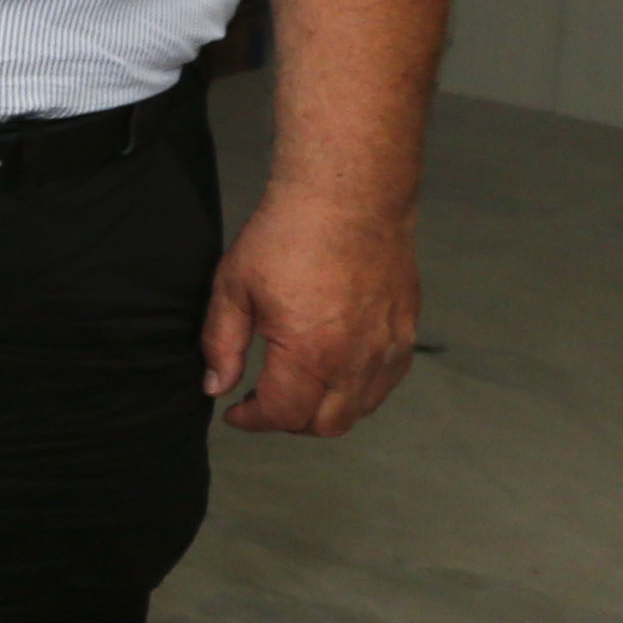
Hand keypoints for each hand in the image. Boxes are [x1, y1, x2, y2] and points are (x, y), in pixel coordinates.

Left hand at [203, 190, 419, 434]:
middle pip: (326, 425)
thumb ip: (221, 344)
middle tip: (264, 402)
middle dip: (289, 422)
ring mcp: (388, 346)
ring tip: (297, 386)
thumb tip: (216, 386)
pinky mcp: (406, 330)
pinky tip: (334, 369)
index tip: (235, 411)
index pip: (283, 415)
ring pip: (360, 409)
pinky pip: (385, 382)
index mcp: (310, 352)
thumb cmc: (287, 235)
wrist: (348, 197)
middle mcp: (356, 359)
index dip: (253, 420)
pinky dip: (358, 389)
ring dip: (326, 410)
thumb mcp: (233, 288)